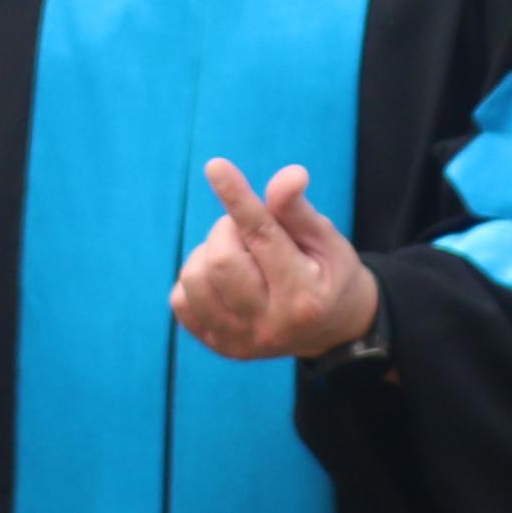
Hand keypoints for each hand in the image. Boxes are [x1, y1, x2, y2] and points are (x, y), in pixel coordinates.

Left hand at [171, 159, 380, 363]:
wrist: (331, 329)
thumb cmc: (328, 273)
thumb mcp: (326, 240)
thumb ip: (298, 210)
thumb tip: (290, 174)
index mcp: (303, 296)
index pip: (262, 238)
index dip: (238, 198)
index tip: (216, 166)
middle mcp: (269, 325)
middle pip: (220, 260)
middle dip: (227, 229)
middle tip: (247, 230)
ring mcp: (239, 341)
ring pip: (194, 278)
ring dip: (209, 253)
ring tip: (238, 255)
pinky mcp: (217, 345)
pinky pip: (180, 300)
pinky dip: (195, 279)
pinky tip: (223, 279)